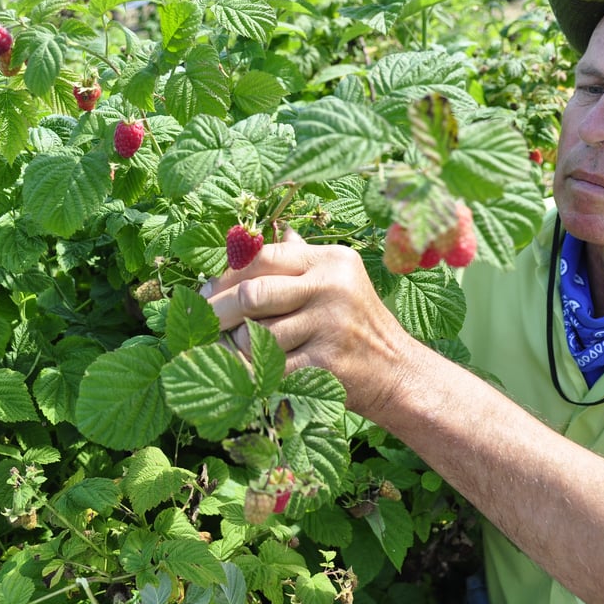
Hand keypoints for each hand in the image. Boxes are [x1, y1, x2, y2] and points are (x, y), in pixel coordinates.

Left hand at [203, 227, 418, 416]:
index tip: (205, 292)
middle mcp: (332, 286)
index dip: (225, 275)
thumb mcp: (337, 281)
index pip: (262, 256)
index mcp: (329, 260)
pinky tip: (249, 373)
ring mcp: (331, 325)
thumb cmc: (356, 325)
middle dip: (217, 312)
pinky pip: (268, 367)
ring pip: (255, 335)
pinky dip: (251, 372)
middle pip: (251, 294)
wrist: (399, 373)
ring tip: (237, 351)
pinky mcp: (326, 364)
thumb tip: (265, 230)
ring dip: (238, 347)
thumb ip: (300, 258)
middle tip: (204, 324)